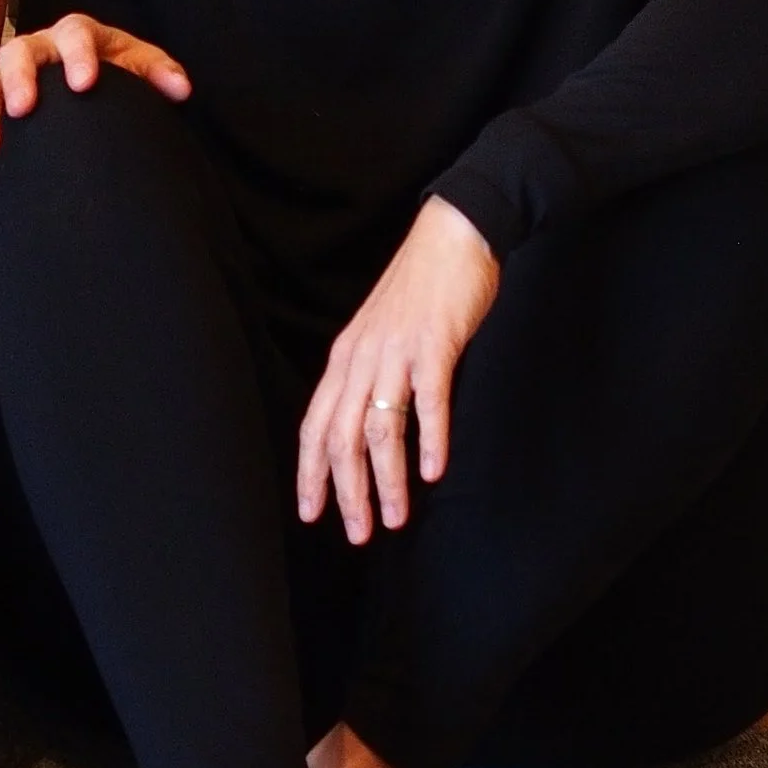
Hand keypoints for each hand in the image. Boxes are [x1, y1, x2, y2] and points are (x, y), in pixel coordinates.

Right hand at [0, 14, 190, 177]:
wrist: (87, 91)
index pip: (75, 34)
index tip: (86, 85)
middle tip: (25, 109)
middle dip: (18, 78)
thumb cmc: (116, 78)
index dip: (78, 55)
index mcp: (75, 37)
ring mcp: (8, 77)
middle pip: (18, 52)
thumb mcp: (140, 70)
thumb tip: (180, 90)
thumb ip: (160, 74)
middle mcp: (37, 50)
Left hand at [296, 197, 500, 544]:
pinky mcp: (435, 343)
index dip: (311, 473)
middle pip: (341, 437)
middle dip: (348, 492)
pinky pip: (429, 399)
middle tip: (360, 533)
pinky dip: (430, 439)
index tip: (313, 514)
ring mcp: (397, 350)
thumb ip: (370, 376)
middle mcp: (363, 356)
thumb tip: (367, 429)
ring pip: (380, 427)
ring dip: (387, 480)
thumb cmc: (422, 288)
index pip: (315, 425)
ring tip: (395, 519)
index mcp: (345, 357)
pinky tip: (433, 473)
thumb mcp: (381, 333)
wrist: (455, 233)